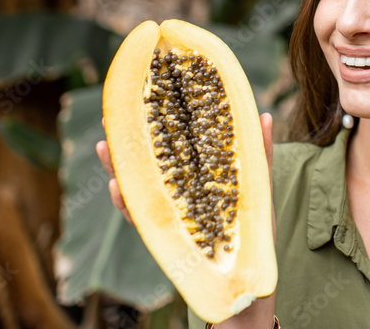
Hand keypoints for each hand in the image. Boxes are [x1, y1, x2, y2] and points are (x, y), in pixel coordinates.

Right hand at [97, 114, 277, 327]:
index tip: (145, 95)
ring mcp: (169, 210)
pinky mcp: (165, 233)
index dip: (158, 119)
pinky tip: (118, 186)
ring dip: (118, 166)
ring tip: (105, 146)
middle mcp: (178, 189)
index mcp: (198, 173)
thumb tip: (265, 114)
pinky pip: (140, 217)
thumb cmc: (253, 226)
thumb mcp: (257, 184)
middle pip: (148, 158)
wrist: (248, 273)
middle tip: (111, 115)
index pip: (174, 141)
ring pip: (137, 185)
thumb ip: (258, 152)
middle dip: (128, 138)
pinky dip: (127, 202)